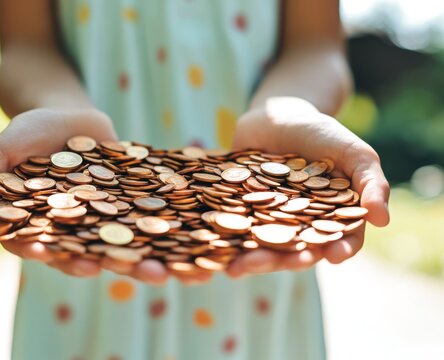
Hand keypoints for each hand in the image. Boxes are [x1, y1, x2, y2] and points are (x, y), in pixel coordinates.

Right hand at [0, 108, 170, 284]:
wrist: (65, 111)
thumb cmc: (26, 132)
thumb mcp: (0, 152)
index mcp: (42, 226)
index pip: (48, 249)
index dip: (59, 256)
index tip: (75, 262)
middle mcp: (74, 228)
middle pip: (94, 253)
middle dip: (115, 265)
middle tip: (140, 275)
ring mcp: (103, 216)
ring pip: (123, 241)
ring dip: (145, 256)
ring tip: (165, 268)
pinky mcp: (127, 200)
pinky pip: (144, 214)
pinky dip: (161, 225)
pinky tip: (182, 233)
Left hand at [226, 98, 389, 277]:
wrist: (276, 116)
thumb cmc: (319, 133)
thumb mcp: (351, 151)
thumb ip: (370, 181)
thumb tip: (383, 220)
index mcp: (330, 219)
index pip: (341, 239)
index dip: (340, 249)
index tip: (334, 255)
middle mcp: (300, 227)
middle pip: (296, 251)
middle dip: (285, 261)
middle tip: (272, 265)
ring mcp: (269, 222)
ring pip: (263, 247)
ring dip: (251, 259)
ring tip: (236, 267)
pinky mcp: (240, 212)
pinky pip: (233, 229)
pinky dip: (224, 239)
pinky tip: (212, 248)